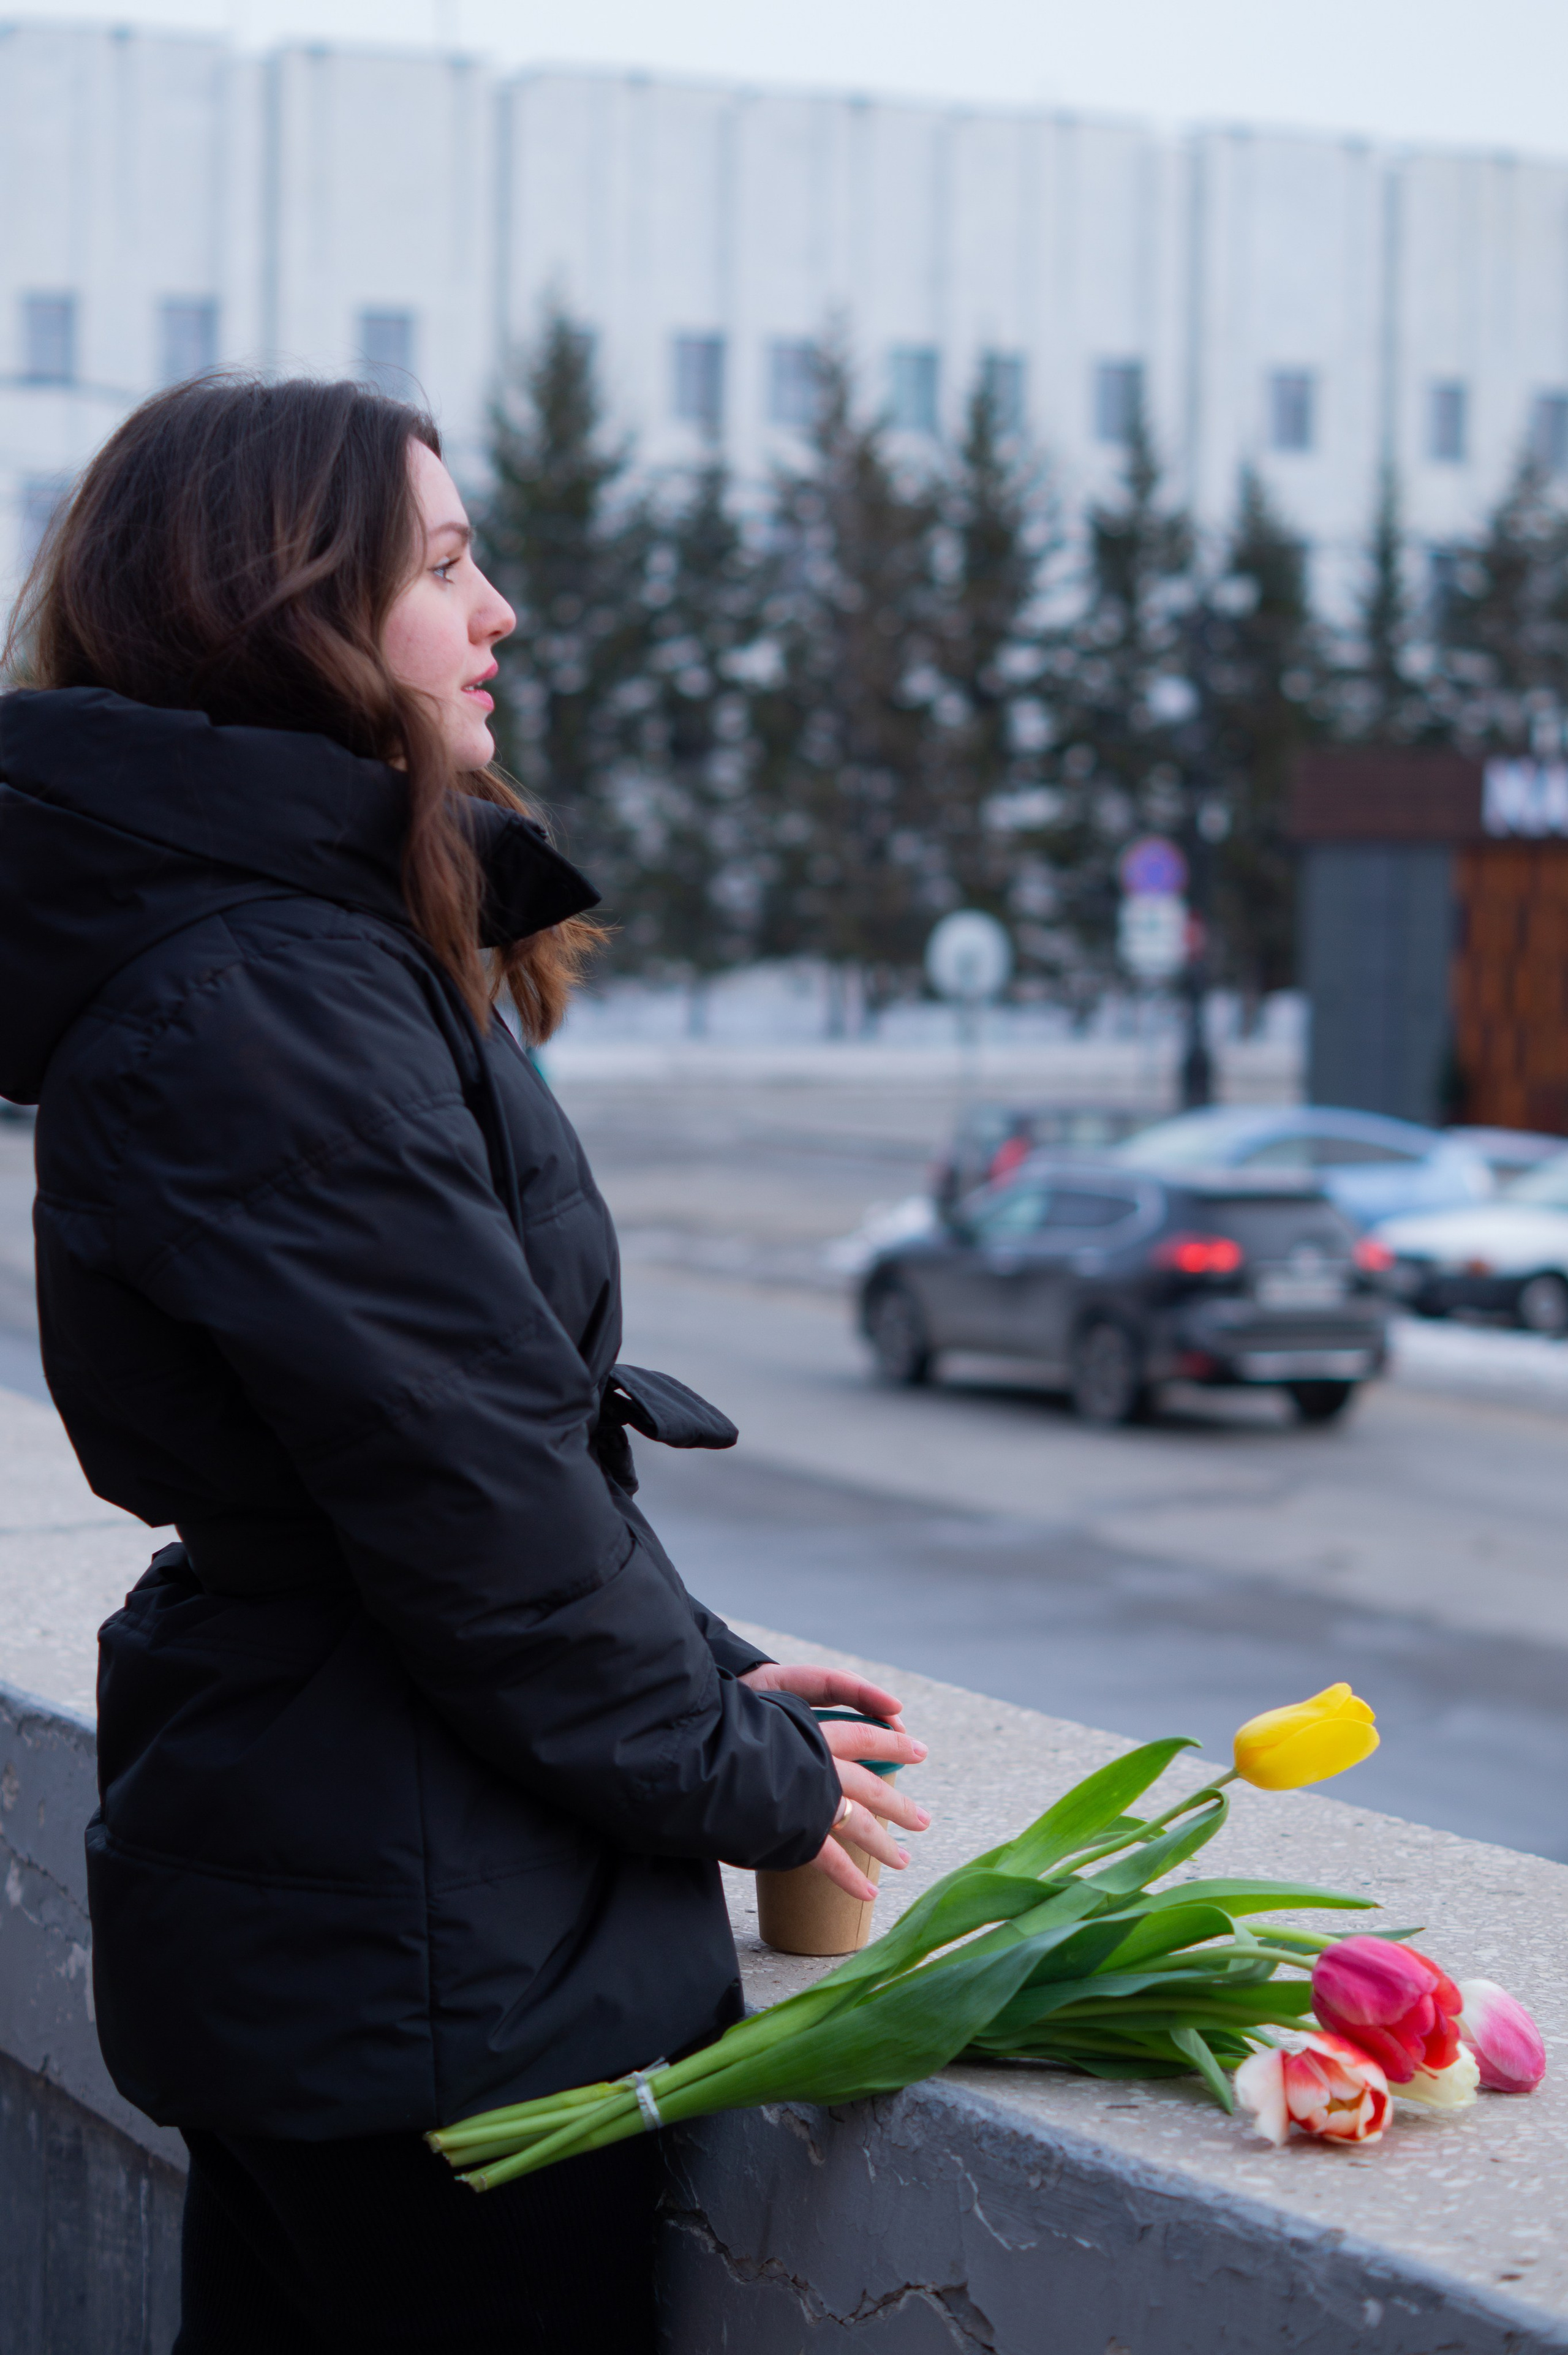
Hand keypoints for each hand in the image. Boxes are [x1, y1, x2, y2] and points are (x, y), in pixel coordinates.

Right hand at [740, 1663, 930, 1902]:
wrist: (699, 1756)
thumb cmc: (721, 1729)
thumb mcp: (759, 1715)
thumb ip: (781, 1729)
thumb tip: (791, 1738)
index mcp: (812, 1732)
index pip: (863, 1737)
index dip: (891, 1745)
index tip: (916, 1750)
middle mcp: (819, 1764)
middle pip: (872, 1785)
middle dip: (899, 1804)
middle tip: (923, 1821)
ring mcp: (811, 1798)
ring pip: (859, 1822)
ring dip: (883, 1844)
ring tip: (903, 1861)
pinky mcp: (796, 1831)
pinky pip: (829, 1859)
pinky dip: (849, 1878)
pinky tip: (868, 1893)